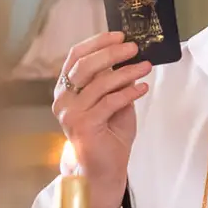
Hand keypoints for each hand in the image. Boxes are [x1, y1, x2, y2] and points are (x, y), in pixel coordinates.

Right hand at [54, 31, 147, 207]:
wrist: (103, 171)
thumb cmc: (108, 136)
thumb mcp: (112, 102)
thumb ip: (113, 81)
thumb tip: (129, 56)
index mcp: (66, 89)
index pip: (75, 56)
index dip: (96, 42)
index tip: (119, 35)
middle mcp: (63, 99)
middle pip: (85, 65)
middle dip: (112, 53)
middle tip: (134, 48)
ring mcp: (70, 113)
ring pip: (99, 83)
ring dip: (126, 72)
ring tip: (145, 67)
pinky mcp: (83, 125)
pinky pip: (109, 102)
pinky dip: (128, 92)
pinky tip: (142, 87)